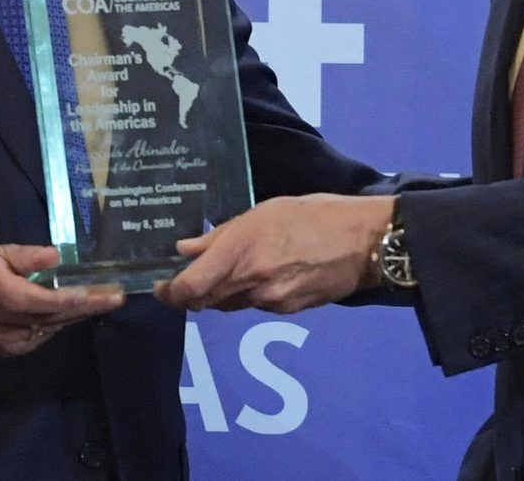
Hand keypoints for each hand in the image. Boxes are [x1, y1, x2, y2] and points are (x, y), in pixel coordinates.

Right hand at [0, 244, 123, 356]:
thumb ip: (25, 255)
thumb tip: (56, 256)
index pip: (30, 297)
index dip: (63, 297)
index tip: (93, 291)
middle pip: (45, 315)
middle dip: (84, 305)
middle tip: (116, 296)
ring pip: (47, 329)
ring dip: (78, 316)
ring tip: (105, 300)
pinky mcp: (5, 352)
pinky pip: (40, 339)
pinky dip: (60, 325)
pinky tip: (78, 312)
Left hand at [155, 195, 394, 313]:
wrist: (363, 242)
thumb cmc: (313, 214)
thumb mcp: (263, 211)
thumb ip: (221, 234)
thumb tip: (185, 250)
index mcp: (241, 252)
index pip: (190, 289)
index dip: (169, 293)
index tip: (161, 286)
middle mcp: (251, 283)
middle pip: (205, 302)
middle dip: (191, 294)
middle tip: (188, 277)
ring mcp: (270, 301)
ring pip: (230, 305)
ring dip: (221, 293)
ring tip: (231, 269)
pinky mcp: (288, 311)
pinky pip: (256, 306)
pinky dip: (249, 294)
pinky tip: (264, 274)